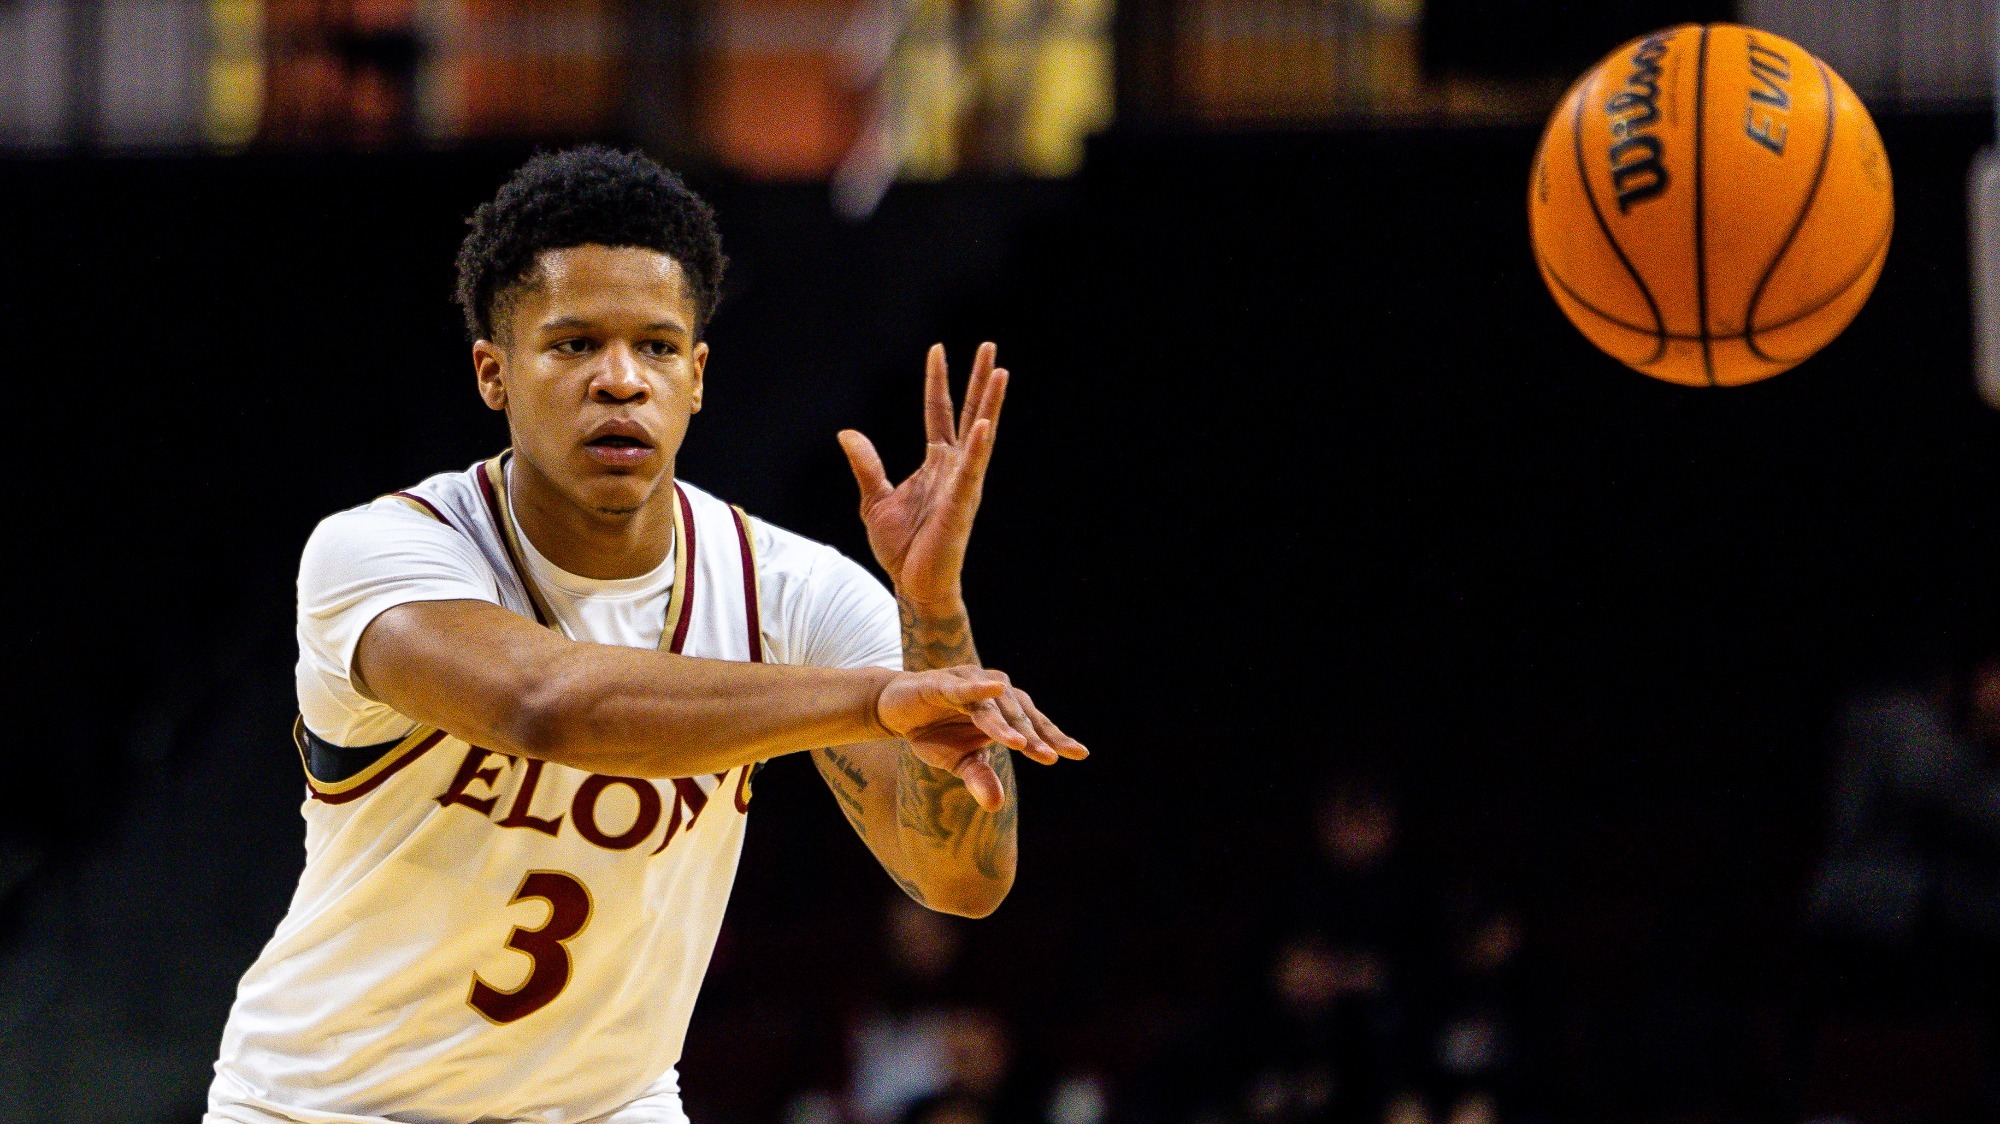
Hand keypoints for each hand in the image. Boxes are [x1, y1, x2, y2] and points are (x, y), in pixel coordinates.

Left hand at [838, 342, 1005, 607]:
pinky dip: (979, 447)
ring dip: (990, 403)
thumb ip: (867, 465)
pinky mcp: (962, 504)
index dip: (938, 382)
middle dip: (978, 380)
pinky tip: (985, 423)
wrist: (913, 585)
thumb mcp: (874, 500)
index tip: (937, 349)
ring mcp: (962, 484)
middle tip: (988, 345)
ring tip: (1000, 371)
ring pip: (980, 435)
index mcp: (936, 464)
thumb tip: (847, 433)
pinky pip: (972, 471)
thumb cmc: (901, 548)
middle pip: (969, 414)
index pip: (939, 413)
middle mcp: (955, 468)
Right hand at [875, 666, 1086, 810]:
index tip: (1079, 754)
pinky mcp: (943, 682)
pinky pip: (963, 686)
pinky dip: (979, 687)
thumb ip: (979, 777)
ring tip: (1019, 744)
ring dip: (1006, 723)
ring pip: (994, 706)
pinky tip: (996, 688)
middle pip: (1019, 715)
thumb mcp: (957, 761)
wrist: (894, 709)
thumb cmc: (934, 732)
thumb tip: (996, 806)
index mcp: (1004, 711)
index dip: (1054, 738)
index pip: (1034, 725)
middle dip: (1034, 736)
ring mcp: (969, 683)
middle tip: (1049, 757)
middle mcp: (994, 692)